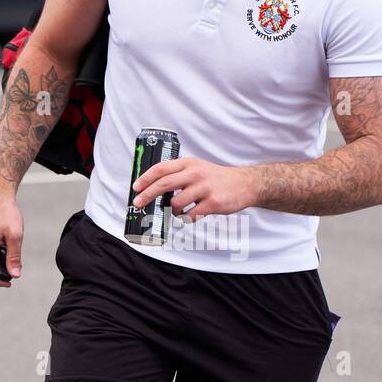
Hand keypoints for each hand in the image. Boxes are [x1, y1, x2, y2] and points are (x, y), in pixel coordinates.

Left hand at [132, 156, 254, 222]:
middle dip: (147, 195)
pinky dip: (186, 218)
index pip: (161, 168)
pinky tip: (191, 215)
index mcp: (189, 163)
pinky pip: (190, 215)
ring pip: (176, 203)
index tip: (136, 187)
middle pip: (163, 184)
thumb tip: (155, 188)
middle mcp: (195, 173)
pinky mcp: (212, 203)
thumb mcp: (198, 168)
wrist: (245, 184)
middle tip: (138, 204)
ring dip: (172, 211)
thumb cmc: (217, 178)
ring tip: (178, 211)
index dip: (145, 178)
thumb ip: (180, 174)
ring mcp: (204, 188)